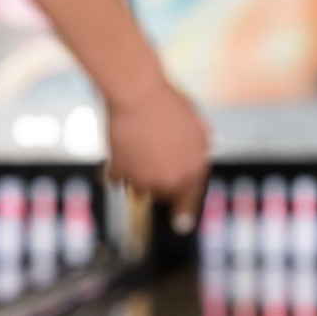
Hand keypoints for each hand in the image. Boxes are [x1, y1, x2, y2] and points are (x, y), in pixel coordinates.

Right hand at [105, 77, 210, 233]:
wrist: (138, 91)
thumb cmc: (168, 101)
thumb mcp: (196, 123)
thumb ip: (199, 146)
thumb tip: (201, 158)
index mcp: (194, 168)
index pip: (190, 199)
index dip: (185, 213)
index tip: (180, 224)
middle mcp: (171, 179)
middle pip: (162, 195)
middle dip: (157, 182)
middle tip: (151, 158)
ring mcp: (144, 178)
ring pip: (138, 190)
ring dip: (135, 177)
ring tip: (134, 149)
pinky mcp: (121, 172)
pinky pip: (115, 179)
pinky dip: (115, 167)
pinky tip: (117, 149)